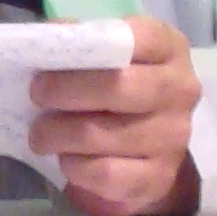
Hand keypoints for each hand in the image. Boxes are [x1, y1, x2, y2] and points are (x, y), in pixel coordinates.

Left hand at [32, 15, 203, 215]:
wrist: (146, 151)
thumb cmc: (117, 89)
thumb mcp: (105, 57)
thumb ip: (80, 42)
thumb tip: (48, 39)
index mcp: (169, 49)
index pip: (136, 37)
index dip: (89, 46)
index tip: (50, 58)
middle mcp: (180, 90)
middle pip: (117, 86)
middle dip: (65, 90)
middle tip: (36, 95)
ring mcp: (174, 137)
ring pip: (100, 134)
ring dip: (58, 134)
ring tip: (41, 133)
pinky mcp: (160, 178)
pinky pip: (105, 173)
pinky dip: (75, 167)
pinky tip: (67, 160)